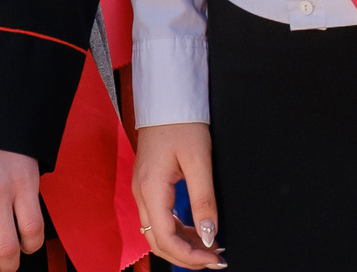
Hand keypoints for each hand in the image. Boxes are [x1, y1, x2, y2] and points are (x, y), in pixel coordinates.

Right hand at [132, 122, 223, 268]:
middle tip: (214, 260)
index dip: (188, 255)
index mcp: (151, 190)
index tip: (212, 259)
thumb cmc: (183, 124)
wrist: (168, 99)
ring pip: (158, 231)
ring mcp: (143, 191)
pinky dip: (178, 229)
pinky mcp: (150, 186)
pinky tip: (197, 231)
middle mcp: (142, 195)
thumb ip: (204, 199)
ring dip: (182, 244)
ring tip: (210, 248)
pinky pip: (160, 217)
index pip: (164, 238)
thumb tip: (208, 233)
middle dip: (185, 256)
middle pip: (158, 241)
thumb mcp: (199, 160)